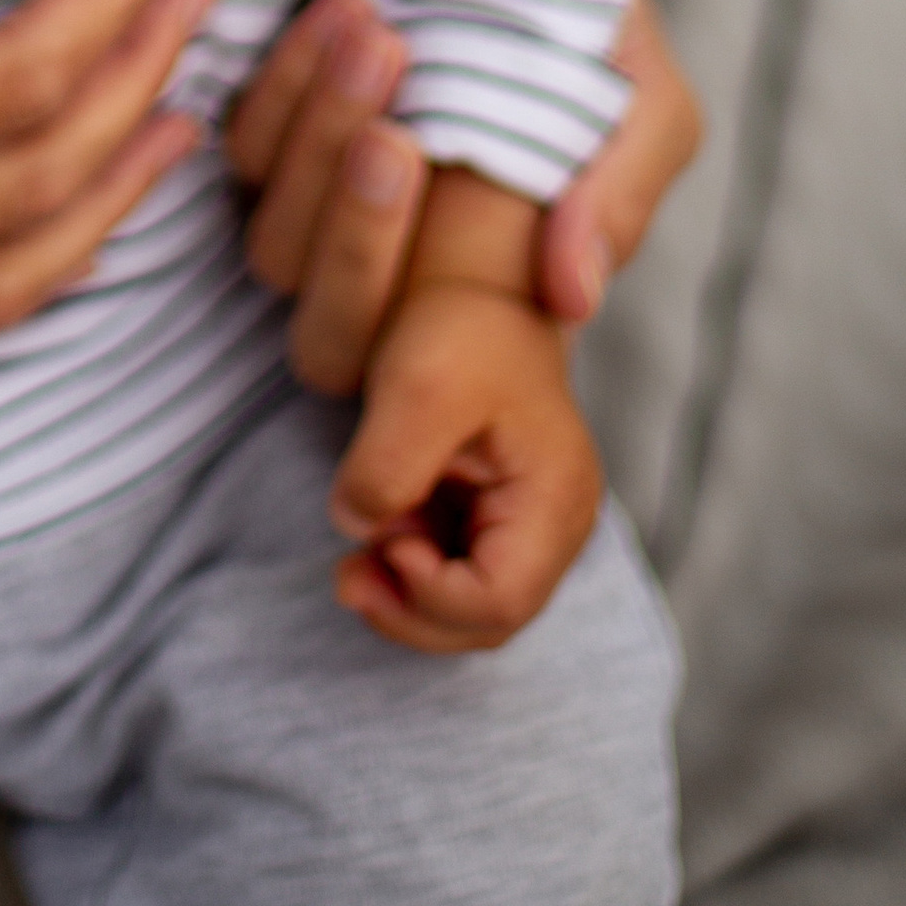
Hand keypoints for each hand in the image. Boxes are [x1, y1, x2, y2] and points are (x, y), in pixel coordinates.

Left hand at [227, 0, 702, 389]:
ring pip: (277, 242)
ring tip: (376, 35)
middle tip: (393, 135)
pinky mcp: (270, 144)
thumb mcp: (642, 109)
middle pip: (326, 325)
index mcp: (478, 301)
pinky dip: (285, 83)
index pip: (408, 360)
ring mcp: (318, 217)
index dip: (397, 283)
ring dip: (319, 140)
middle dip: (355, 230)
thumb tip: (574, 297)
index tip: (420, 168)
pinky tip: (339, 12)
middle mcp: (387, 278)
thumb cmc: (588, 32)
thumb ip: (617, 197)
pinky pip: (246, 147)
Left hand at [328, 280, 600, 655]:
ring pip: (471, 611)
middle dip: (412, 610)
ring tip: (357, 558)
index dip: (430, 594)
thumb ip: (385, 470)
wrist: (475, 283)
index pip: (498, 600)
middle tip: (346, 576)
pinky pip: (459, 577)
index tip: (384, 538)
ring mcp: (531, 524)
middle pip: (489, 622)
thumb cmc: (460, 325)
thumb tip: (357, 532)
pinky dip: (412, 574)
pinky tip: (376, 536)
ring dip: (408, 597)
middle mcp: (558, 523)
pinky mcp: (499, 517)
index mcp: (555, 497)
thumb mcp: (414, 386)